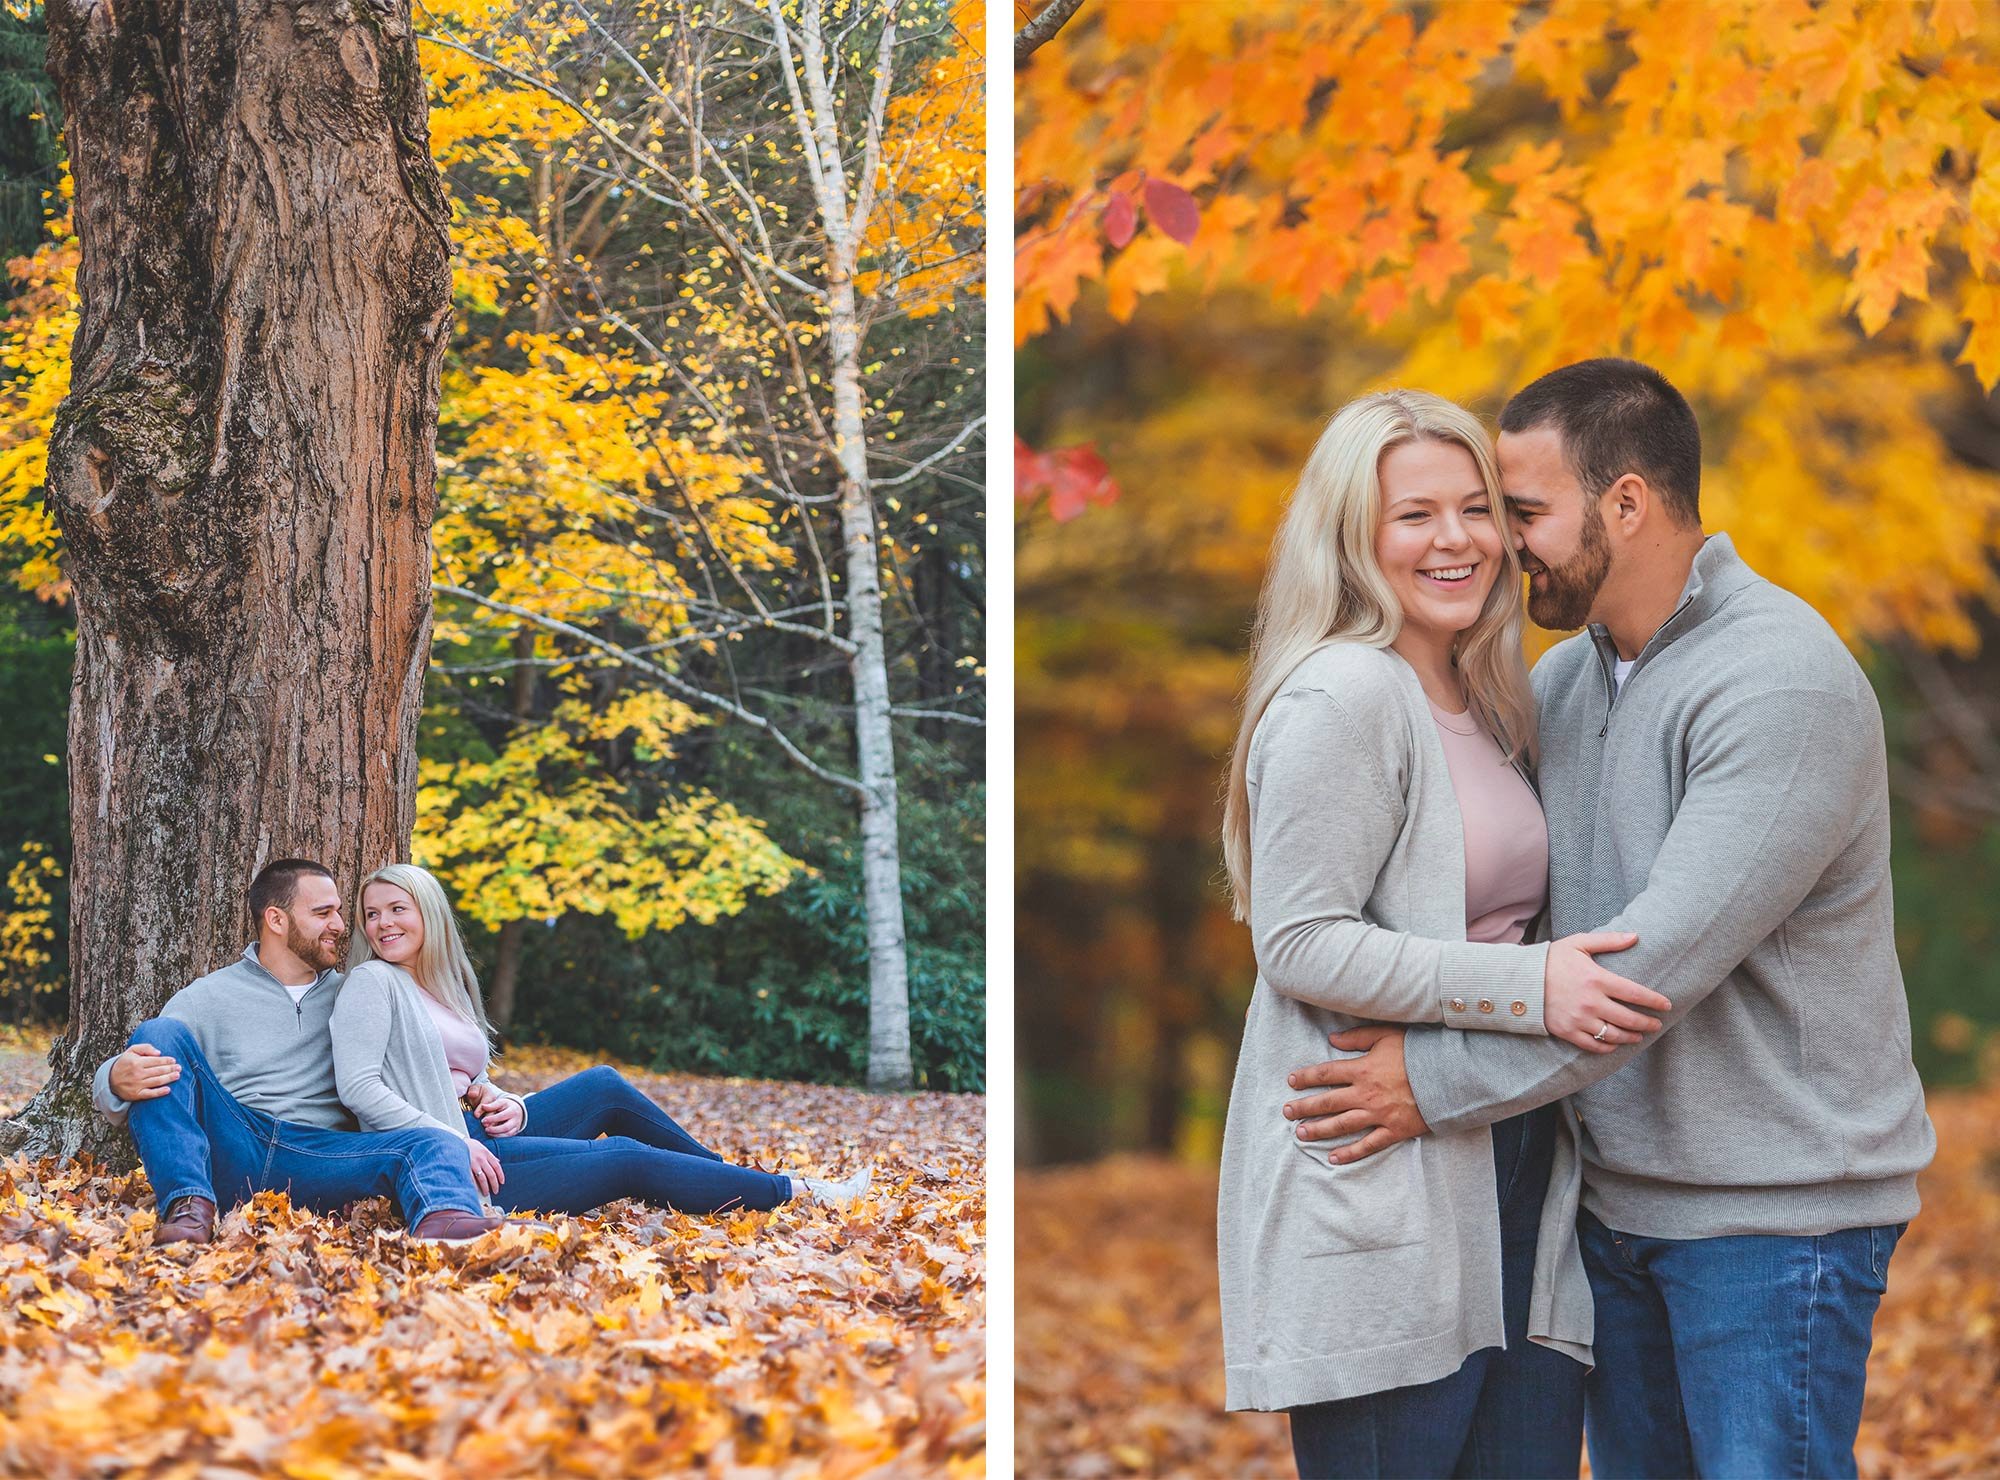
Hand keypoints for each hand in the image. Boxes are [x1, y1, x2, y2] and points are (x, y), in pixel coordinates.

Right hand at [108, 1043, 179, 1100]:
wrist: (110, 1080)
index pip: (156, 1061)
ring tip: (177, 1075)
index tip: (174, 1061)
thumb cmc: (124, 1064)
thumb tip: (159, 1052)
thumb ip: (145, 1048)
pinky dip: (159, 1092)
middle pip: (158, 1071)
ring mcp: (137, 1085)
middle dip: (170, 1069)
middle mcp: (137, 1074)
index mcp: (136, 1062)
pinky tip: (168, 1090)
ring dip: (169, 1078)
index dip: (166, 1061)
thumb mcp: (131, 1051)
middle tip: (179, 1068)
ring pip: (156, 1081)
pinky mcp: (136, 1094)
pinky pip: (149, 1094)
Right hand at [466, 1138, 505, 1197]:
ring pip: (483, 1179)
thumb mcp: (481, 1147)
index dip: (500, 1175)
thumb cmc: (469, 1145)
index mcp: (486, 1153)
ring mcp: (473, 1164)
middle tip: (495, 1191)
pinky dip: (474, 1186)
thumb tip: (497, 1161)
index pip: (497, 1166)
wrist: (455, 1142)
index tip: (501, 1182)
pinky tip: (476, 1190)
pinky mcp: (465, 1167)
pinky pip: (472, 1179)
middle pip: (491, 1174)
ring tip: (486, 1193)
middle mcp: (481, 1159)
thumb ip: (489, 1155)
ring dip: (485, 1188)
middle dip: (494, 1185)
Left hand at [469, 1085, 524, 1137]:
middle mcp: (516, 1119)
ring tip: (487, 1132)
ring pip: (507, 1133)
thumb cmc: (506, 1106)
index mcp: (513, 1110)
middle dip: (494, 1129)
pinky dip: (499, 1136)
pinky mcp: (515, 1131)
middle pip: (505, 1127)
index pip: (501, 1116)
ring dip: (496, 1134)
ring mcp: (516, 1126)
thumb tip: (483, 1106)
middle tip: (485, 1129)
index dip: (491, 1119)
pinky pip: (507, 1136)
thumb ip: (492, 1105)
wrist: (517, 1110)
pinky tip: (492, 1134)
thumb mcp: (500, 1103)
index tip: (483, 1121)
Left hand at [1282, 1025, 1428, 1162]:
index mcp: (1362, 1070)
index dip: (1306, 1077)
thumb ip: (1358, 1037)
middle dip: (1304, 1107)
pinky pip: (1368, 1145)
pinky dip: (1350, 1153)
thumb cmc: (1419, 1053)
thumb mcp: (1387, 1036)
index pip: (1326, 1074)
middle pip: (1327, 1102)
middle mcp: (1366, 1094)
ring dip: (1319, 1130)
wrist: (1450, 1077)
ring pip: (1342, 1125)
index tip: (1291, 1081)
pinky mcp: (1394, 1131)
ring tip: (1300, 1134)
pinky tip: (1333, 1158)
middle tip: (1286, 1112)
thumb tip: (1331, 1039)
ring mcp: (1379, 1115)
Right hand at [1544, 931, 1670, 1051]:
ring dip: (1631, 1036)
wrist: (1519, 980)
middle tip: (1656, 1024)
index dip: (1655, 1001)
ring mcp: (1579, 1019)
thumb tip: (1635, 936)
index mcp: (1597, 979)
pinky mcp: (1568, 1032)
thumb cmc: (1551, 959)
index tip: (1666, 1005)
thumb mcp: (1578, 943)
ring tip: (1639, 1035)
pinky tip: (1615, 1043)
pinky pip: (1594, 1046)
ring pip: (1614, 1035)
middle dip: (1648, 1023)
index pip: (1635, 994)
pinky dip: (1608, 1047)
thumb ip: (1608, 941)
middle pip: (1629, 1018)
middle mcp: (1591, 1002)